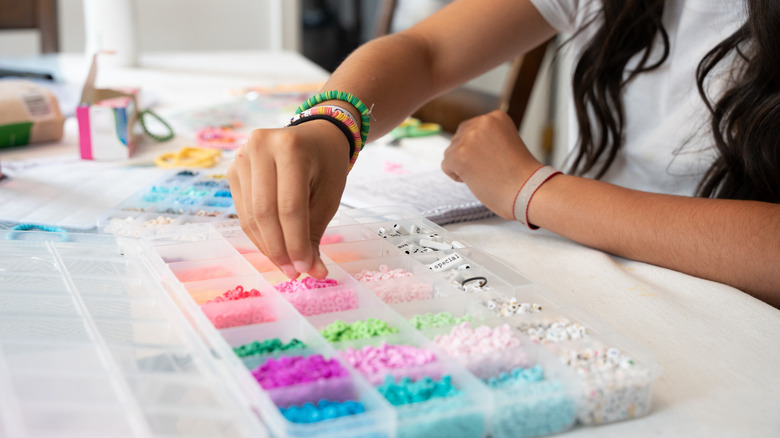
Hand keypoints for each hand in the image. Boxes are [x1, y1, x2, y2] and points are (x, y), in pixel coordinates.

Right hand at [227, 120, 349, 278]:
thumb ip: (316, 233)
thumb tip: (313, 273)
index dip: (296, 242)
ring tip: (286, 265)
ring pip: (251, 215)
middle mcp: (260, 146)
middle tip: (293, 273)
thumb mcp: (329, 196)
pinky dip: (259, 235)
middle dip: (280, 249)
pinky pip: (243, 212)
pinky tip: (274, 248)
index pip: (289, 206)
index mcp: (290, 147)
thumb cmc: (327, 165)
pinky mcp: (232, 169)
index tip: (305, 269)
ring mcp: (241, 156)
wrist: (315, 136)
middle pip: (265, 212)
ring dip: (268, 246)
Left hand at [441, 110, 540, 218]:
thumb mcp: (505, 142)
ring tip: (486, 173)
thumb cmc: (520, 174)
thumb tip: (461, 144)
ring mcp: (469, 137)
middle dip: (468, 156)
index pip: (471, 129)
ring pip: (451, 153)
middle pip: (458, 139)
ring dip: (463, 166)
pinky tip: (477, 179)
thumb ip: (486, 137)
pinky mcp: (459, 155)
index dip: (479, 149)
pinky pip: (446, 166)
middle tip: (490, 169)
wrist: (528, 190)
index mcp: (496, 116)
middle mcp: (482, 122)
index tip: (496, 159)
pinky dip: (457, 176)